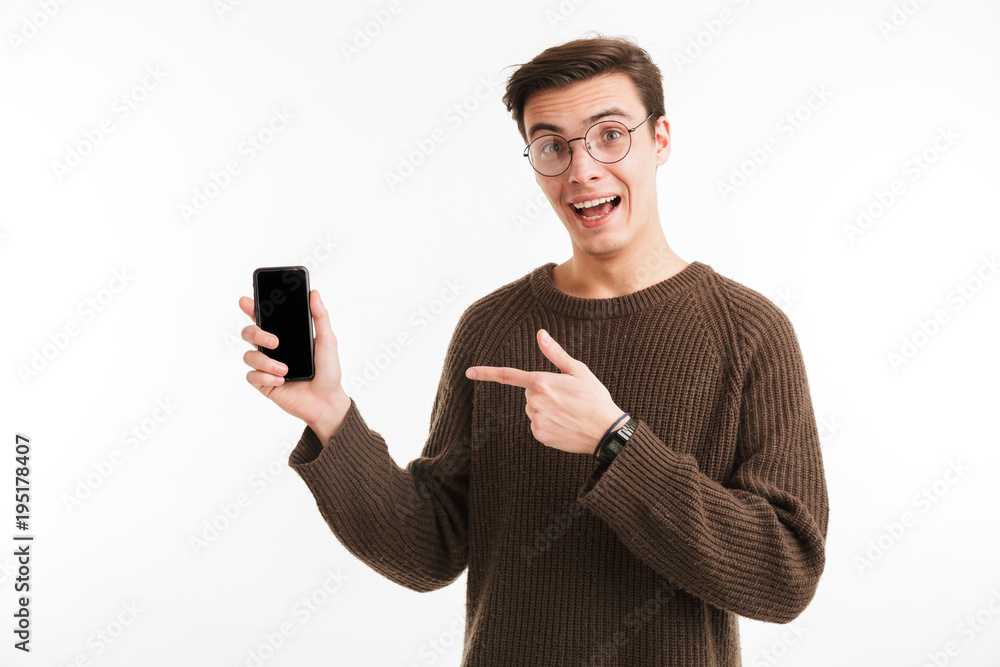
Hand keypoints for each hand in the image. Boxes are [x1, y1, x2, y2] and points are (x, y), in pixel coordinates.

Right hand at [238, 289, 349, 432]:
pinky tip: (281, 381)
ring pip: (248, 356)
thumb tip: (314, 293)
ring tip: (285, 370)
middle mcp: (272, 349)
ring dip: (266, 362)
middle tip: (275, 341)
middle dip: (256, 333)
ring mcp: (266, 367)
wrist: (327, 401)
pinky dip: (266, 377)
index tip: (246, 301)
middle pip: (248, 333)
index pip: (264, 317)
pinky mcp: (263, 384)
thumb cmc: (329, 371)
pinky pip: (252, 376)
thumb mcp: (328, 341)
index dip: (251, 308)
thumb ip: (320, 317)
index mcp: (285, 335)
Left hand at [465, 329, 624, 454]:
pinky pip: (537, 425)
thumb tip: (540, 334)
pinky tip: (565, 424)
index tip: (469, 372)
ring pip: (533, 409)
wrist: (605, 432)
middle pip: (529, 393)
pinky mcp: (539, 435)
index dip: (487, 373)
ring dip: (546, 409)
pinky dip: (548, 424)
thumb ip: (555, 353)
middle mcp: (535, 402)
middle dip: (543, 393)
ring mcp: (536, 420)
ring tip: (568, 412)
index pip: (509, 375)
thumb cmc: (595, 398)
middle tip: (568, 398)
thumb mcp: (578, 371)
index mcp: (543, 382)